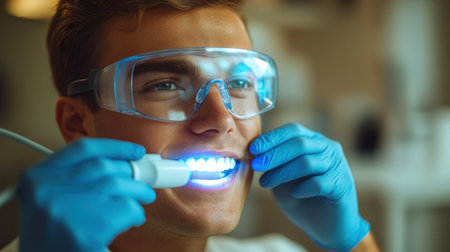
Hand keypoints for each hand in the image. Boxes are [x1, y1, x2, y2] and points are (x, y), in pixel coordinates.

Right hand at [18, 138, 154, 251]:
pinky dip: (136, 213)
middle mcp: (48, 189)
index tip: (136, 151)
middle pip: (104, 167)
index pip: (83, 149)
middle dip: (131, 171)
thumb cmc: (51, 236)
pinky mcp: (86, 233)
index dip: (115, 147)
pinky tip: (133, 220)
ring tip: (145, 197)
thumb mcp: (49, 199)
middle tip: (146, 179)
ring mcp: (66, 210)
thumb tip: (124, 162)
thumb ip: (76, 177)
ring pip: (118, 185)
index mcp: (36, 177)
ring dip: (139, 190)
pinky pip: (126, 210)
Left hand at [250, 123, 368, 250]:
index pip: (293, 130)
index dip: (272, 138)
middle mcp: (328, 148)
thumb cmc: (301, 197)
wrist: (325, 225)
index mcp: (313, 141)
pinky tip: (294, 193)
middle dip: (274, 154)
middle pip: (299, 143)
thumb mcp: (282, 177)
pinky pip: (319, 183)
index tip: (253, 148)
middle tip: (256, 166)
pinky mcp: (341, 186)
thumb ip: (273, 164)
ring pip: (306, 163)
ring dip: (282, 173)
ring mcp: (337, 166)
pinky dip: (302, 188)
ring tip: (266, 183)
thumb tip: (254, 155)